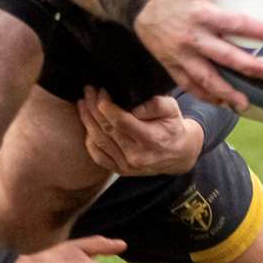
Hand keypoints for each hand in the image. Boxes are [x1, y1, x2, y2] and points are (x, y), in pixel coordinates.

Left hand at [79, 87, 201, 174]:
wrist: (179, 154)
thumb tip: (133, 105)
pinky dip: (89, 140)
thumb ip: (155, 104)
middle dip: (94, 107)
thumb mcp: (172, 109)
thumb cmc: (173, 127)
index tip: (101, 91)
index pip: (121, 122)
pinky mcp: (121, 171)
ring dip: (87, 120)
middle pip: (107, 129)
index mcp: (151, 139)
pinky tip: (86, 124)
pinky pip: (98, 156)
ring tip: (82, 103)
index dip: (107, 106)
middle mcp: (137, 156)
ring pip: (99, 140)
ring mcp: (127, 166)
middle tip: (88, 91)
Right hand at [133, 0, 262, 110]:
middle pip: (225, 57)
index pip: (236, 24)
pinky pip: (189, 84)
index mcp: (201, 13)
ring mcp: (180, 55)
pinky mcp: (170, 65)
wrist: (134, 0)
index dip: (259, 31)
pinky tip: (220, 102)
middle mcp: (192, 37)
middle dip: (250, 68)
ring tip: (245, 104)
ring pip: (206, 79)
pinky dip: (205, 95)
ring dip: (226, 93)